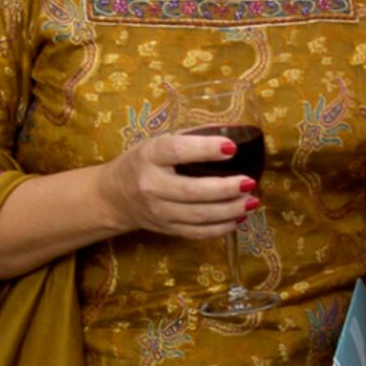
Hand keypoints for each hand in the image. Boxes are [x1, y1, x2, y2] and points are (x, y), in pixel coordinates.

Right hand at [99, 134, 256, 238]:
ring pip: (197, 216)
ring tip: (252, 201)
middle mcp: (152, 185)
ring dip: (229, 210)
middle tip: (250, 182)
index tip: (231, 148)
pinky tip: (238, 218)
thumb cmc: (142, 162)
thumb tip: (232, 132)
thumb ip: (190, 137)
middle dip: (225, 188)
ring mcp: (159, 211)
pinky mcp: (166, 229)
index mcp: (150, 156)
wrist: (113, 197)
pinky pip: (196, 233)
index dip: (205, 150)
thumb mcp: (157, 142)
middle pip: (192, 191)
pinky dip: (220, 228)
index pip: (177, 151)